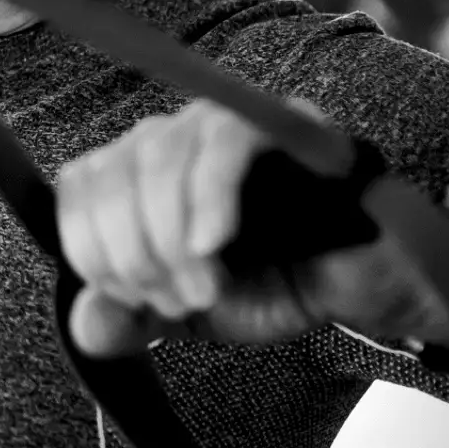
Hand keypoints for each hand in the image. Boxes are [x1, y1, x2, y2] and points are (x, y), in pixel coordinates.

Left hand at [54, 98, 448, 357]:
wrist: (371, 281)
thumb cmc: (281, 281)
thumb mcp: (195, 313)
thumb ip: (135, 318)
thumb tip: (83, 326)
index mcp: (141, 174)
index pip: (77, 184)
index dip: (90, 246)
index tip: (134, 300)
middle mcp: (173, 135)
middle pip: (111, 171)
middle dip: (134, 253)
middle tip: (180, 301)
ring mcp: (223, 121)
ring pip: (157, 156)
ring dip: (169, 237)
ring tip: (207, 288)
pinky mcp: (278, 121)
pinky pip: (222, 143)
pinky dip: (207, 199)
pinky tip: (214, 245)